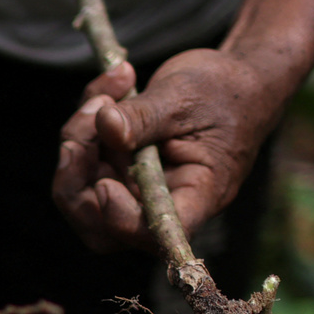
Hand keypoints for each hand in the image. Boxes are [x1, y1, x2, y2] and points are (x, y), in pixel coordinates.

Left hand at [52, 51, 285, 253]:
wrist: (236, 81)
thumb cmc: (224, 91)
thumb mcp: (185, 94)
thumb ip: (144, 115)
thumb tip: (105, 126)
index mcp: (197, 195)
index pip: (155, 232)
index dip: (120, 220)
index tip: (104, 182)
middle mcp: (163, 203)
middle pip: (101, 227)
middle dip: (76, 179)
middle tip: (87, 120)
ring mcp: (138, 191)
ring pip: (84, 195)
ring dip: (79, 142)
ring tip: (103, 94)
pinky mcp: (122, 173)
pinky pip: (87, 164)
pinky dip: (85, 127)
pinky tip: (108, 90)